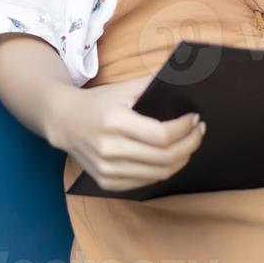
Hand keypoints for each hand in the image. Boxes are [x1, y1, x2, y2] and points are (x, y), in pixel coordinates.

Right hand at [47, 74, 206, 192]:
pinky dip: (163, 170)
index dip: (185, 129)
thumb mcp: (123, 88)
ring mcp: (107, 170)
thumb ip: (153, 84)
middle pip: (164, 158)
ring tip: (189, 143)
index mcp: (115, 122)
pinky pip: (145, 182)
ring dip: (181, 159)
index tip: (195, 118)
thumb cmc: (98, 102)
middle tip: (199, 132)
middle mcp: (109, 149)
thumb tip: (186, 79)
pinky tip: (170, 156)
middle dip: (190, 145)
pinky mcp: (106, 182)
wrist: (64, 122)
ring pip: (158, 174)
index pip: (162, 135)